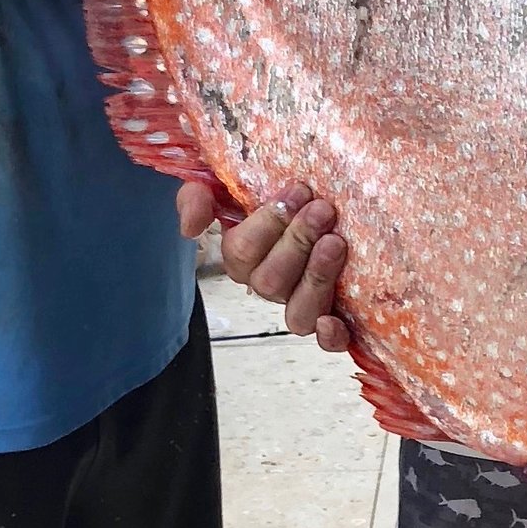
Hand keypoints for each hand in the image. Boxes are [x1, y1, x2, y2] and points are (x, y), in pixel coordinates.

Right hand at [181, 183, 352, 351]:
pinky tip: (334, 322)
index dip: (269, 223)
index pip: (243, 251)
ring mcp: (299, 302)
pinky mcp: (334, 315)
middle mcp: (269, 284)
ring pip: (297, 313)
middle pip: (271, 282)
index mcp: (243, 257)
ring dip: (316, 278)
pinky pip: (328, 342)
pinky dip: (331, 337)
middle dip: (298, 242)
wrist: (317, 196)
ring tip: (335, 243)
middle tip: (322, 210)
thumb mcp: (224, 184)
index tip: (299, 190)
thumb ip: (197, 197)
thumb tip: (190, 230)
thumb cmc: (270, 192)